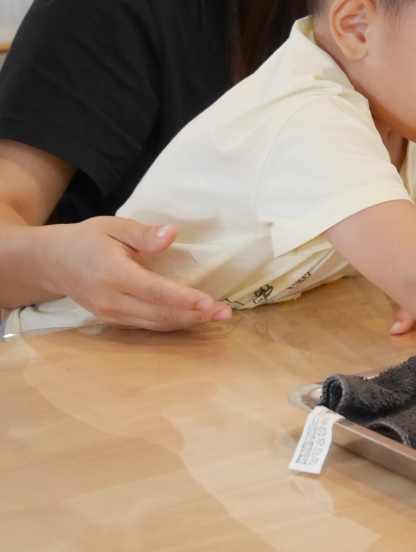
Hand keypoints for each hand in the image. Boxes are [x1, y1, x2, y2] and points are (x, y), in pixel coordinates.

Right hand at [47, 217, 230, 330]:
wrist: (52, 262)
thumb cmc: (87, 240)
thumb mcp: (114, 227)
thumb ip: (145, 234)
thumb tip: (172, 233)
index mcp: (113, 274)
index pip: (155, 291)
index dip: (184, 299)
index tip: (210, 302)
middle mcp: (112, 300)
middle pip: (159, 314)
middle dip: (195, 315)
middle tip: (225, 312)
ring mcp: (111, 315)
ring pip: (155, 324)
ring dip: (188, 323)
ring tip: (217, 316)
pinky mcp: (113, 321)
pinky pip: (147, 326)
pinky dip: (172, 324)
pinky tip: (193, 319)